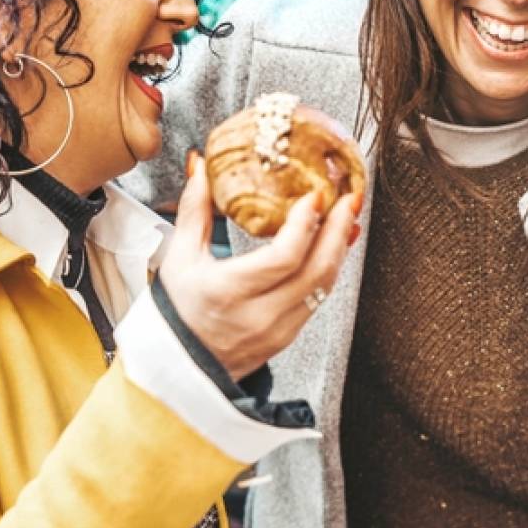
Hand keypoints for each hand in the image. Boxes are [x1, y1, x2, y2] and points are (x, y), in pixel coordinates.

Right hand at [159, 150, 359, 378]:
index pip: (282, 259)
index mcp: (229, 291)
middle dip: (337, 230)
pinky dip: (331, 268)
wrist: (180, 364)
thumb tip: (200, 164)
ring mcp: (278, 329)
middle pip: (314, 271)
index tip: (314, 197)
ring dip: (340, 248)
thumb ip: (195, 208)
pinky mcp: (289, 335)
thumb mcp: (180, 256)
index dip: (305, 226)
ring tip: (348, 216)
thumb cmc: (178, 309)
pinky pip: (320, 298)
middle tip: (349, 197)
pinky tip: (336, 245)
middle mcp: (258, 314)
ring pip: (324, 286)